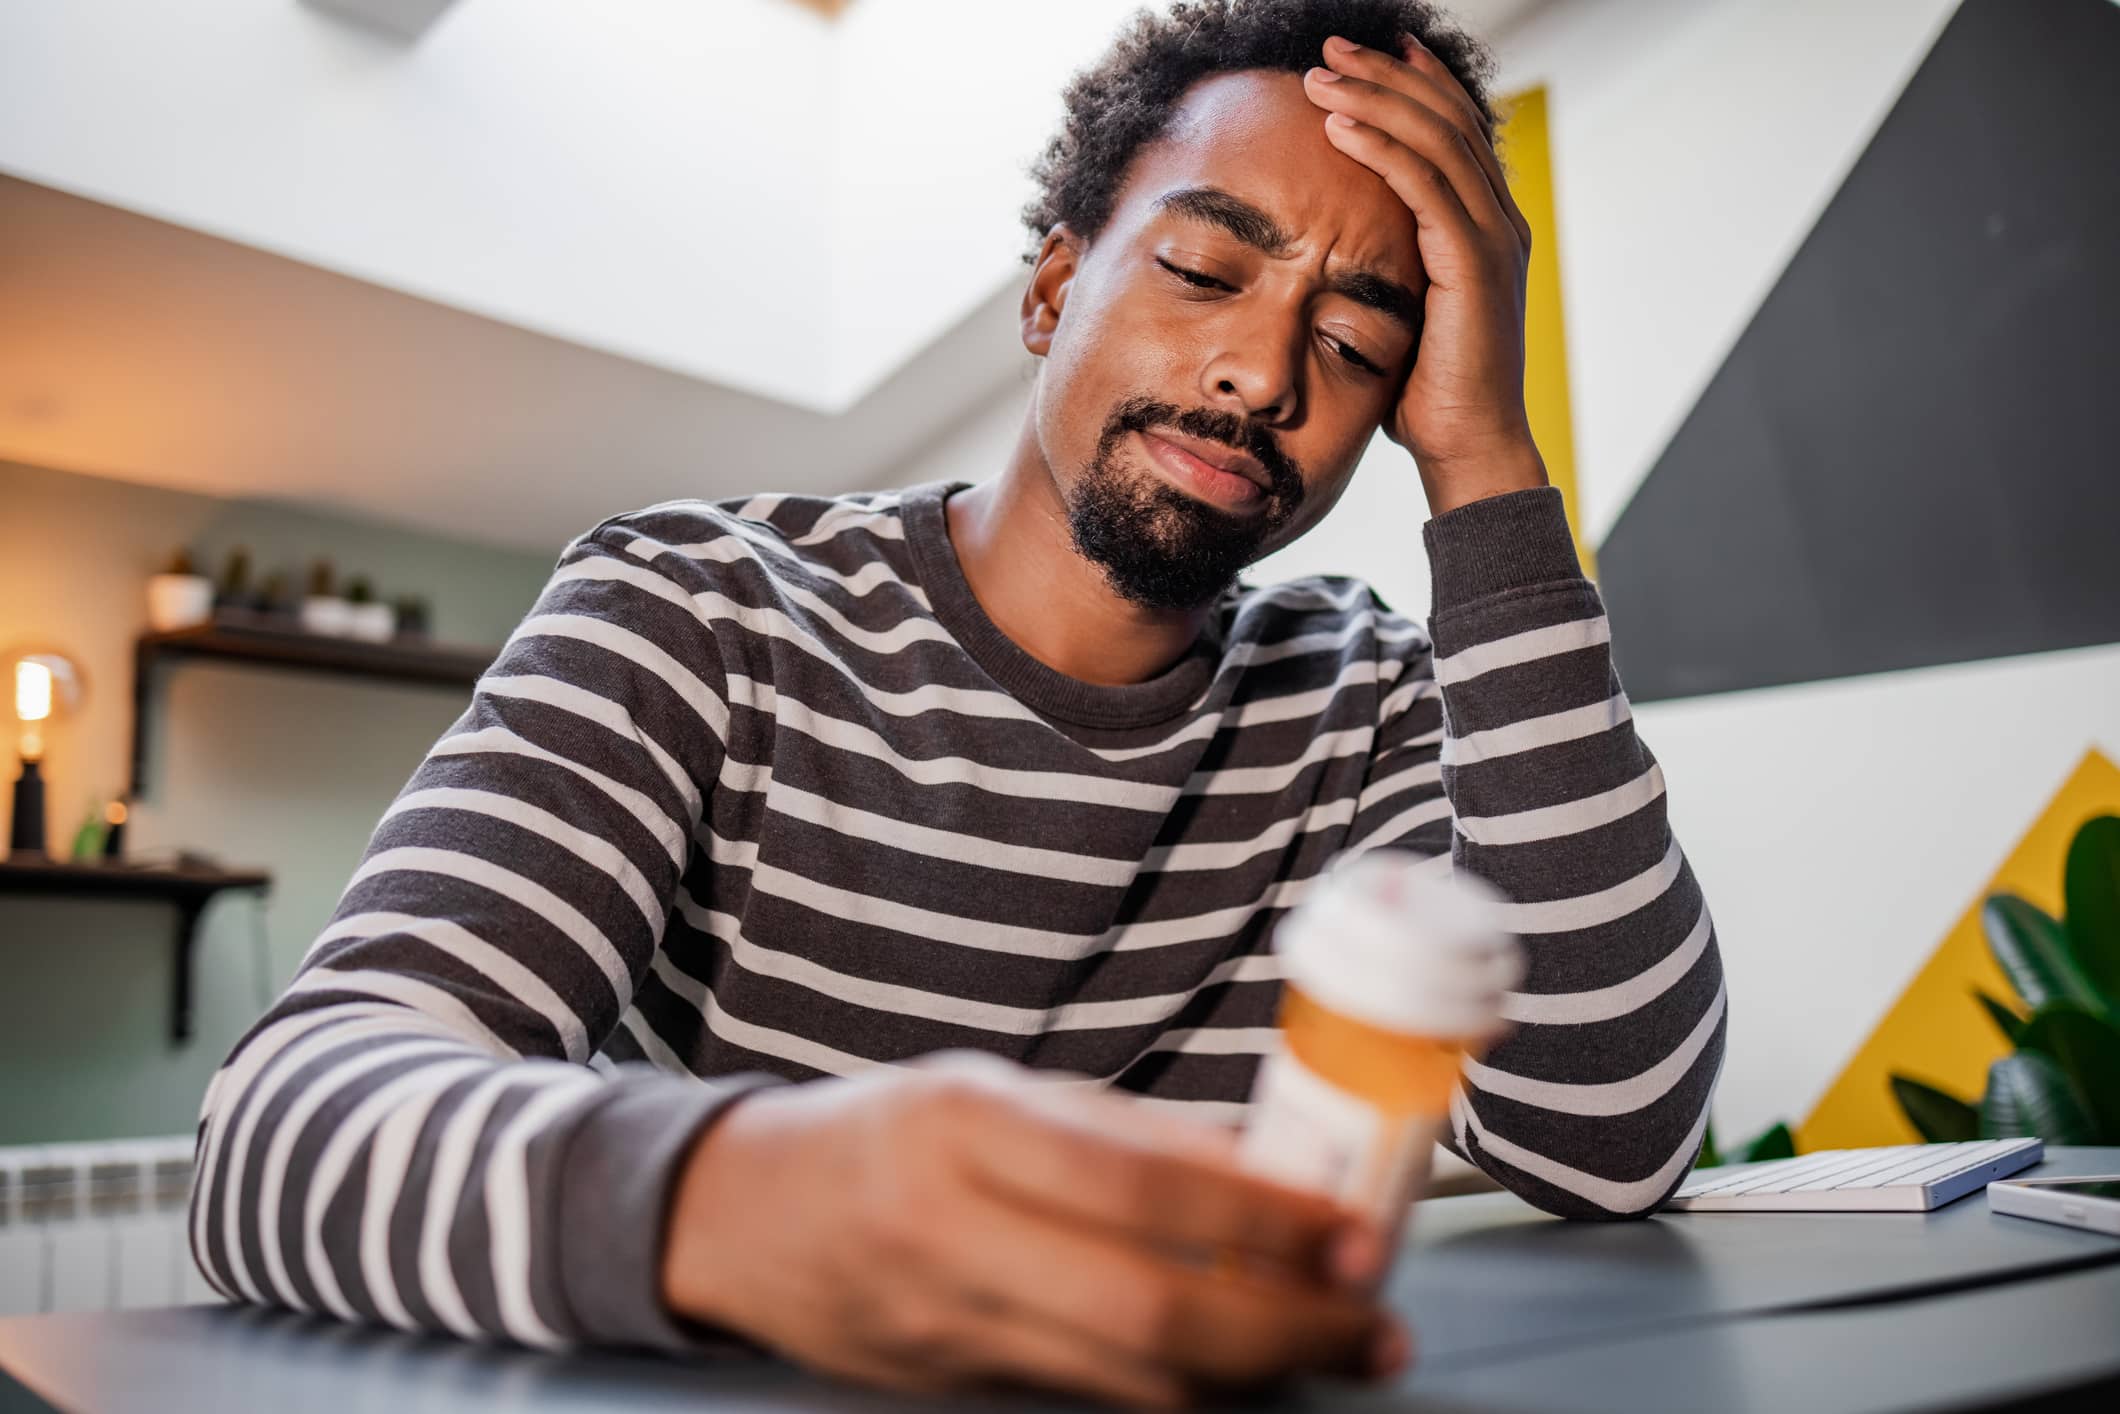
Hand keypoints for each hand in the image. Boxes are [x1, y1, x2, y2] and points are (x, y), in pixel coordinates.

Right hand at [660, 1052, 1407, 1407]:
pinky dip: (1180, 1390)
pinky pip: (1090, 1398)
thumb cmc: (887, 1133)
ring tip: (1333, 1348)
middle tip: (1371, 1322)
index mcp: (970, 1124)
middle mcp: (954, 1229)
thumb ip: (1127, 1132)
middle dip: (1286, 1325)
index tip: (1355, 1230)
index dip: (1266, 1217)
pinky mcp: (952, 1388)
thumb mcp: (995, 1092)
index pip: (1144, 1184)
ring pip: (1129, 1377)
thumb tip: (1272, 1158)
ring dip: (1251, 1373)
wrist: (741, 1217)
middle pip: (1150, 1308)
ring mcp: (948, 1324)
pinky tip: (1241, 1372)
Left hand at [1304, 34, 1547, 513]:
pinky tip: (1340, 126)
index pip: (1455, 132)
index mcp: (1487, 228)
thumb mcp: (1403, 312)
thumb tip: (1342, 249)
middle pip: (1445, 120)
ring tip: (1321, 76)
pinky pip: (1425, 186)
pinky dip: (1382, 149)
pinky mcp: (1473, 264)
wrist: (1468, 448)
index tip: (1368, 55)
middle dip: (1386, 76)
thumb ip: (1389, 267)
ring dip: (1374, 99)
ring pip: (1435, 140)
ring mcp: (1493, 239)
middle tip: (1331, 49)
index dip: (1414, 86)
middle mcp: (1499, 222)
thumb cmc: (1427, 395)